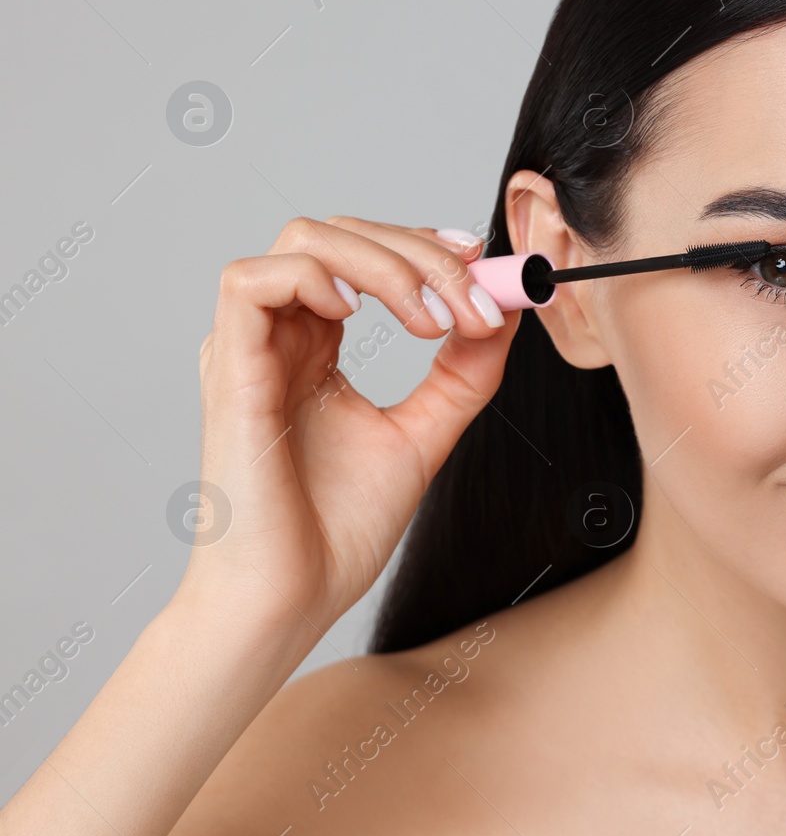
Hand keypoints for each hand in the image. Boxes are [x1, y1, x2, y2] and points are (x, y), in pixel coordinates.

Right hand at [182, 217, 519, 632]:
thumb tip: (507, 308)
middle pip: (341, 235)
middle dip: (422, 253)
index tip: (484, 263)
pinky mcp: (228, 368)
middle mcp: (280, 339)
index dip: (424, 244)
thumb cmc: (337, 533)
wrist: (292, 599)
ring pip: (304, 242)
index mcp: (315, 349)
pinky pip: (250, 280)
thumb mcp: (425, 433)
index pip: (364, 255)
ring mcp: (250, 350)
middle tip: (475, 302)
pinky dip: (315, 277)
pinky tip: (359, 314)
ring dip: (385, 261)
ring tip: (433, 321)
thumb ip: (464, 372)